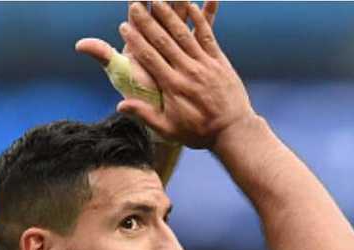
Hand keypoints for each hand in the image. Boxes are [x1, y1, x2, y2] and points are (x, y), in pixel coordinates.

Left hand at [75, 2, 198, 108]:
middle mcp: (157, 40)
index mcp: (139, 43)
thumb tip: (80, 45)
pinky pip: (203, 28)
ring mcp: (177, 42)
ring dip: (183, 0)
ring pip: (181, 15)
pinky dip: (208, 12)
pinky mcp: (194, 48)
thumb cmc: (143, 96)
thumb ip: (105, 58)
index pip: (136, 15)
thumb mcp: (123, 74)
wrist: (168, 116)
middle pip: (160, 10)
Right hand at [117, 0, 255, 148]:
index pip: (149, 58)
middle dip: (147, 21)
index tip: (124, 27)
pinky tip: (192, 5)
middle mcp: (188, 71)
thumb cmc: (199, 133)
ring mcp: (205, 64)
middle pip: (163, 41)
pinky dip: (200, 19)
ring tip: (158, 0)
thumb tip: (120, 107)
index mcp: (172, 86)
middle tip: (135, 6)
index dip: (135, 41)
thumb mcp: (169, 129)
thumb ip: (145, 115)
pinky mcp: (219, 62)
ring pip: (184, 34)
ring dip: (170, 15)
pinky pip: (208, 36)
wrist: (233, 132)